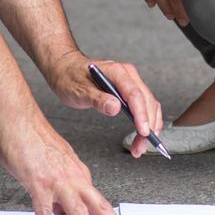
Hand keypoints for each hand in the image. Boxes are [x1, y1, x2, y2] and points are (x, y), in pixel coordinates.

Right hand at [0, 116, 138, 214]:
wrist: (19, 121)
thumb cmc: (34, 138)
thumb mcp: (55, 163)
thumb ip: (60, 186)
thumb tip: (58, 208)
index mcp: (78, 172)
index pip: (95, 201)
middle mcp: (72, 177)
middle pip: (100, 207)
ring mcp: (57, 182)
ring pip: (79, 212)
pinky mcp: (39, 184)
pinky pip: (43, 212)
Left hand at [46, 52, 164, 157]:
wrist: (66, 68)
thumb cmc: (70, 77)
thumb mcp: (79, 90)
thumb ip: (97, 98)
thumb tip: (115, 108)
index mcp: (117, 71)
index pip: (135, 94)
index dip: (141, 114)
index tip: (143, 132)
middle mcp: (127, 75)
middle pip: (146, 101)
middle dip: (147, 125)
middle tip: (140, 147)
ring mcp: (130, 81)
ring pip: (149, 105)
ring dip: (149, 126)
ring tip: (140, 147)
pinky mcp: (129, 90)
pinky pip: (144, 105)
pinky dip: (146, 121)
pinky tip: (142, 135)